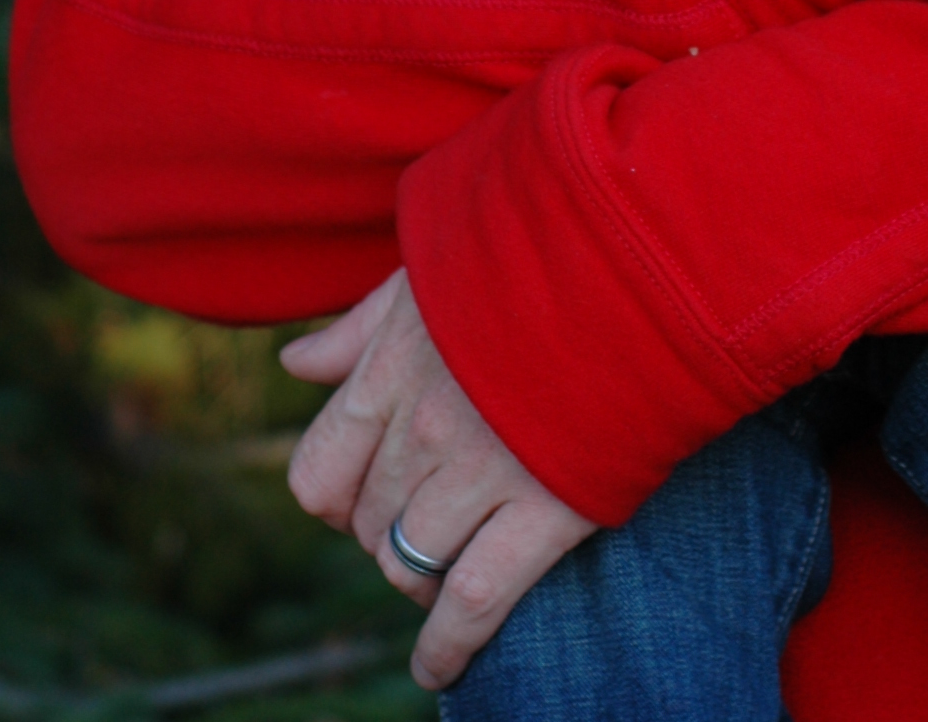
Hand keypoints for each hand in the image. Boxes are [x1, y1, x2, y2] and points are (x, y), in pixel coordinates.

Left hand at [282, 269, 596, 689]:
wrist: (633, 259)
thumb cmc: (527, 258)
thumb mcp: (427, 274)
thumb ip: (358, 327)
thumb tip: (294, 364)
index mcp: (389, 371)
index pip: (317, 476)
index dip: (336, 501)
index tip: (363, 500)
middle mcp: (422, 428)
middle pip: (369, 526)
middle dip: (386, 535)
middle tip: (427, 523)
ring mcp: (481, 473)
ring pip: (411, 564)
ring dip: (418, 578)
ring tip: (442, 574)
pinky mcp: (545, 507)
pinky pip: (473, 602)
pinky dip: (448, 646)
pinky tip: (438, 668)